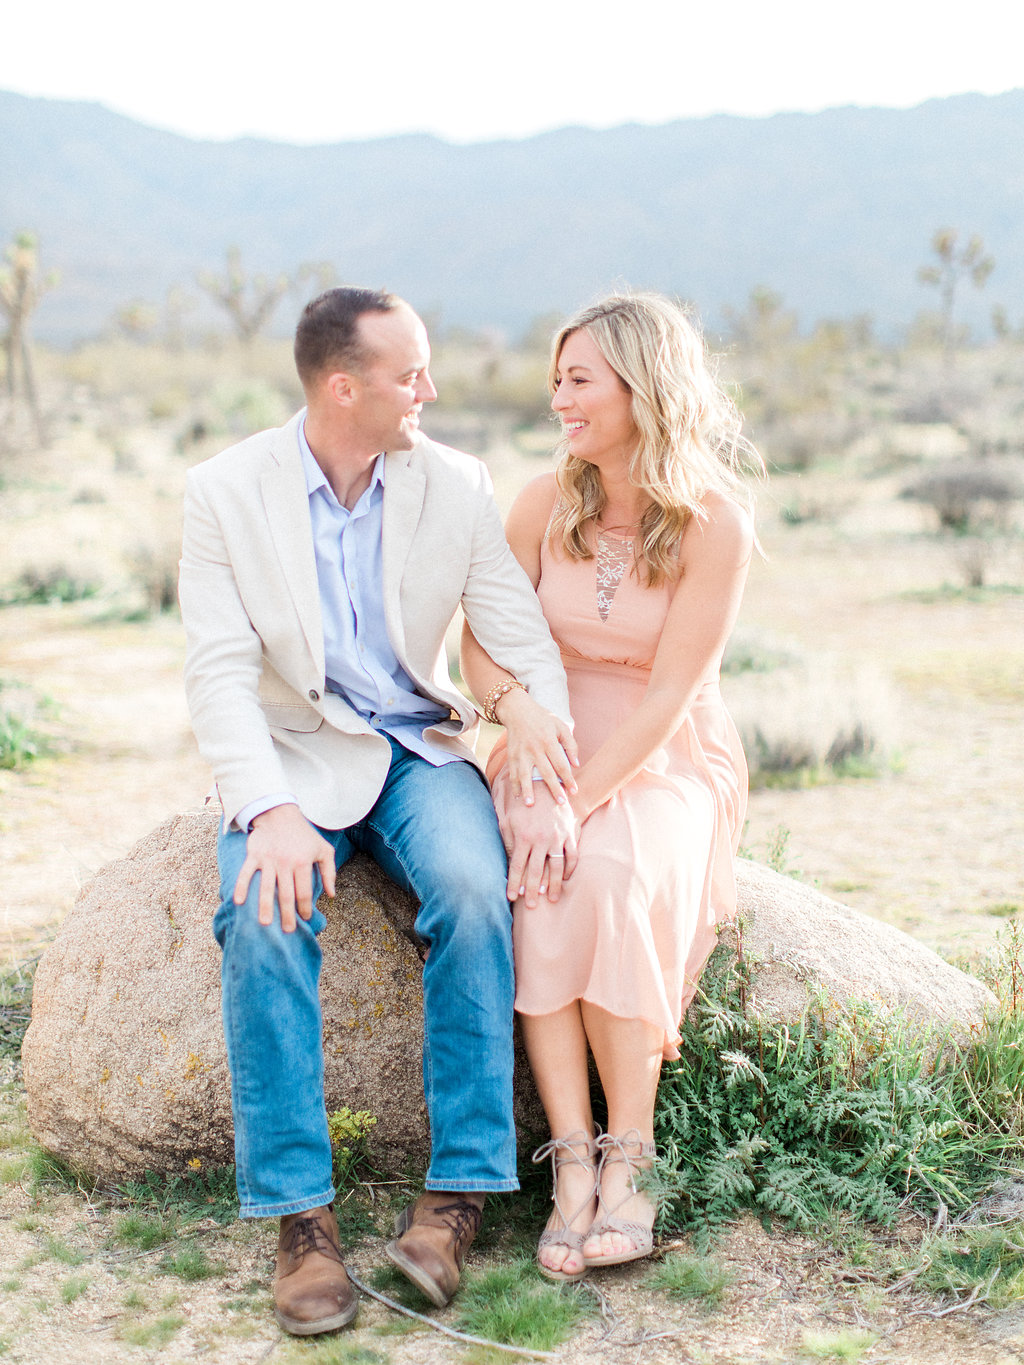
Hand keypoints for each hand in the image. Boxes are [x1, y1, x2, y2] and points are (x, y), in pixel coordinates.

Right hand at [233, 804, 335, 932]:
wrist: (280, 813)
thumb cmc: (304, 834)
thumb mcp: (323, 849)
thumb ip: (329, 872)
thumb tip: (332, 895)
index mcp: (303, 862)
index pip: (304, 892)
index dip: (305, 907)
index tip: (304, 918)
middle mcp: (286, 863)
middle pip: (286, 894)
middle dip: (287, 915)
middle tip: (288, 931)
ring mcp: (269, 859)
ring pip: (267, 887)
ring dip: (265, 906)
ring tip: (265, 924)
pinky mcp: (254, 855)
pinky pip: (246, 872)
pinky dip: (241, 886)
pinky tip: (239, 901)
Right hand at [494, 687, 578, 805]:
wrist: (517, 710)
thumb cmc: (543, 718)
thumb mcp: (560, 726)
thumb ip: (570, 744)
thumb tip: (576, 764)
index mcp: (548, 741)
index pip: (561, 764)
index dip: (568, 778)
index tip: (574, 791)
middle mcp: (535, 748)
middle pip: (545, 772)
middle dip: (553, 788)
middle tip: (561, 803)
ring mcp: (521, 752)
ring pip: (524, 774)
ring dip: (528, 790)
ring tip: (531, 804)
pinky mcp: (511, 755)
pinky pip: (512, 772)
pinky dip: (514, 785)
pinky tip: (517, 796)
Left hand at [504, 786, 579, 907]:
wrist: (546, 785)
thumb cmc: (524, 805)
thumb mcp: (509, 819)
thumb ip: (507, 841)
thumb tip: (508, 862)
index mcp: (523, 837)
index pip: (517, 866)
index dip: (514, 883)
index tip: (511, 898)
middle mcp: (540, 840)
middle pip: (535, 871)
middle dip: (532, 890)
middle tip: (530, 906)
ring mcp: (557, 837)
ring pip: (556, 867)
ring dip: (553, 885)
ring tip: (550, 899)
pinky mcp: (569, 833)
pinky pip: (572, 855)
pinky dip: (570, 869)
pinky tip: (565, 879)